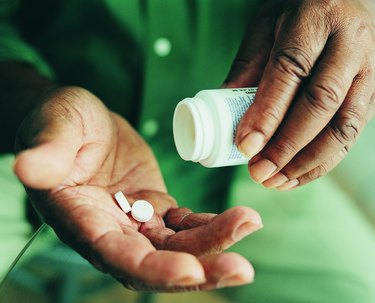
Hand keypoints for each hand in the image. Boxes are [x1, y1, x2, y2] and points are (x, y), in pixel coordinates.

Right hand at [13, 87, 261, 290]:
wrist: (82, 121)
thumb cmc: (61, 121)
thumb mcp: (53, 126)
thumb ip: (46, 148)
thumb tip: (29, 167)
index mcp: (80, 219)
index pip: (116, 256)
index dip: (152, 269)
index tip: (190, 270)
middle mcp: (110, 230)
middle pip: (156, 262)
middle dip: (199, 267)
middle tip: (242, 268)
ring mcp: (136, 220)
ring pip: (178, 245)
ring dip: (215, 242)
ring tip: (249, 223)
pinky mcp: (155, 206)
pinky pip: (186, 222)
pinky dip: (211, 223)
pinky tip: (237, 219)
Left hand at [225, 0, 374, 189]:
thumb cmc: (298, 12)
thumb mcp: (265, 26)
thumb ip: (247, 67)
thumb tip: (225, 112)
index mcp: (315, 20)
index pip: (290, 72)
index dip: (267, 114)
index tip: (245, 146)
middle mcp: (349, 45)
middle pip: (320, 103)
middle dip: (287, 146)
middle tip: (259, 172)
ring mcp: (368, 71)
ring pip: (344, 126)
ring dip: (308, 161)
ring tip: (276, 181)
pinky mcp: (372, 94)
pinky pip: (352, 134)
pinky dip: (324, 161)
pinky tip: (297, 175)